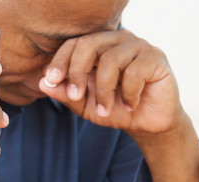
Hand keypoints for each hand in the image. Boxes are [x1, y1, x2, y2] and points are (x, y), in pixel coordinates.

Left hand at [39, 29, 182, 133]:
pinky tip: (129, 105)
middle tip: (75, 96)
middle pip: (88, 44)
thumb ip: (65, 93)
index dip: (60, 60)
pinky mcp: (155, 57)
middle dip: (77, 72)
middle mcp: (116, 41)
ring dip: (104, 91)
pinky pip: (135, 71)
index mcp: (98, 47)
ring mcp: (137, 46)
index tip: (51, 79)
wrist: (146, 123)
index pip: (74, 44)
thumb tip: (42, 82)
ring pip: (110, 60)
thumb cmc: (113, 109)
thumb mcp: (84, 105)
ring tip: (105, 110)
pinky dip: (128, 93)